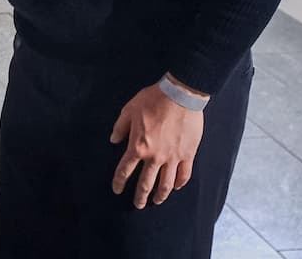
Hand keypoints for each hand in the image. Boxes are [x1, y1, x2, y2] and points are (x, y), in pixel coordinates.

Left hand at [111, 77, 205, 208]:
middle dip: (140, 196)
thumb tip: (113, 141)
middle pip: (146, 183)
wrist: (180, 96)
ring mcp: (173, 157)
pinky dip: (180, 183)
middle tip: (138, 205)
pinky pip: (184, 174)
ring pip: (166, 183)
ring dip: (160, 195)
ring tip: (156, 201)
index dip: (119, 182)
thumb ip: (120, 128)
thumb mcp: (129, 110)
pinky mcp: (188, 154)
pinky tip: (176, 187)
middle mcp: (155, 156)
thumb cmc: (152, 100)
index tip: (117, 189)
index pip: (125, 170)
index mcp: (138, 147)